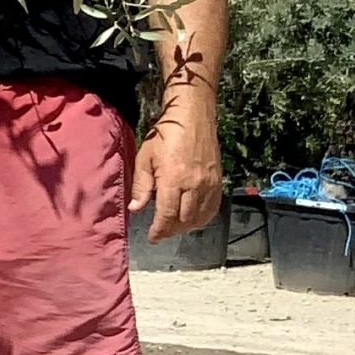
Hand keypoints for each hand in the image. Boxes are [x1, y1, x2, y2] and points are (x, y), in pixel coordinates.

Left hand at [133, 108, 222, 239]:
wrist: (192, 117)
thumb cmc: (164, 135)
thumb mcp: (145, 158)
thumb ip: (141, 186)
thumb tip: (136, 209)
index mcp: (174, 180)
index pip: (168, 216)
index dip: (159, 230)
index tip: (152, 237)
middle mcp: (194, 185)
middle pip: (185, 220)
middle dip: (171, 230)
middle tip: (160, 231)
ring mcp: (209, 184)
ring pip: (200, 217)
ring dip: (186, 227)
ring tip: (174, 226)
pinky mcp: (218, 181)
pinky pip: (213, 208)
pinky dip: (202, 218)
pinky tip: (192, 218)